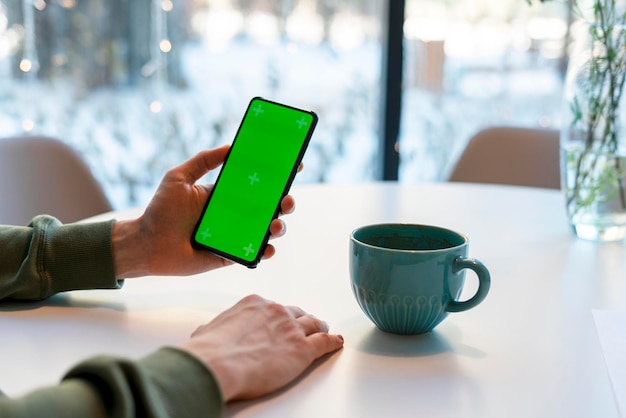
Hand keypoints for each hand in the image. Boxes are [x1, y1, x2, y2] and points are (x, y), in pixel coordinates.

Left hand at [111, 146, 296, 277]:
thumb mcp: (178, 177)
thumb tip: (230, 146)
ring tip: (276, 224)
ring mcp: (235, 234)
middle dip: (285, 200)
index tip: (294, 165)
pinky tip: (267, 247)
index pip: (257, 182)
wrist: (147, 245)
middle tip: (286, 198)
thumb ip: (203, 161)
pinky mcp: (232, 255)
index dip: (277, 174)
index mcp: (226, 193)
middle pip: (269, 206)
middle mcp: (235, 213)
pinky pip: (255, 253)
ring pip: (267, 229)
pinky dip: (266, 251)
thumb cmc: (161, 211)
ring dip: (279, 225)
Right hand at [178, 295, 343, 400]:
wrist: (216, 364)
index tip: (279, 321)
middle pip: (296, 313)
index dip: (279, 317)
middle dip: (300, 320)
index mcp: (254, 304)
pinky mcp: (302, 350)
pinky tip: (336, 342)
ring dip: (319, 328)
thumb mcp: (208, 331)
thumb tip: (208, 332)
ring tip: (323, 330)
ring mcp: (291, 329)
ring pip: (313, 324)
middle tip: (303, 326)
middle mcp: (275, 312)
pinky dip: (332, 342)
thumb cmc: (208, 351)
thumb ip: (216, 329)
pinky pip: (324, 342)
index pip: (273, 308)